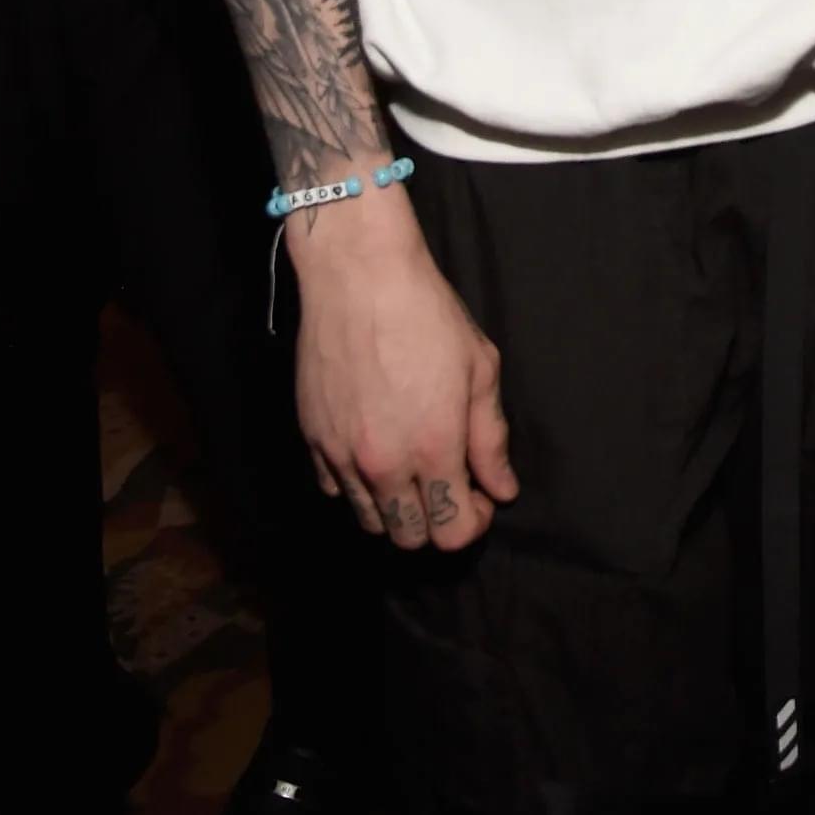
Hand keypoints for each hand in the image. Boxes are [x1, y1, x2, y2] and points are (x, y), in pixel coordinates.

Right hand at [291, 212, 518, 550]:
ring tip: (413, 470)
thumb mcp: (480, 369)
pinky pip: (335, 490)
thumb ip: (490, 439)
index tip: (479, 496)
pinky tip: (376, 452)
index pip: (452, 533)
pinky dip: (358, 486)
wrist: (360, 276)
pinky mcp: (313, 439)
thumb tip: (501, 489)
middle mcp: (384, 463)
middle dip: (437, 522)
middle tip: (450, 484)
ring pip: (370, 521)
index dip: (472, 522)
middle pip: (409, 538)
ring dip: (397, 508)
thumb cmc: (427, 315)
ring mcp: (342, 455)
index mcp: (433, 448)